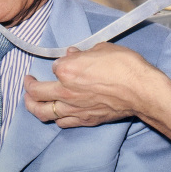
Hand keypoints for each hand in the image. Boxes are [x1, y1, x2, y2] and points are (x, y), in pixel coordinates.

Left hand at [24, 43, 162, 127]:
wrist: (141, 90)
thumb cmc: (125, 66)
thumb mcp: (104, 49)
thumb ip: (85, 52)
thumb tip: (74, 53)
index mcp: (67, 69)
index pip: (55, 65)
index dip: (61, 61)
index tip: (67, 59)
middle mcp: (65, 91)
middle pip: (36, 92)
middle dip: (29, 86)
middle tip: (28, 81)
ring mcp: (74, 108)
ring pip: (43, 112)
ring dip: (33, 106)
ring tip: (31, 101)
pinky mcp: (85, 119)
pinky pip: (61, 122)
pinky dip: (55, 118)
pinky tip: (56, 114)